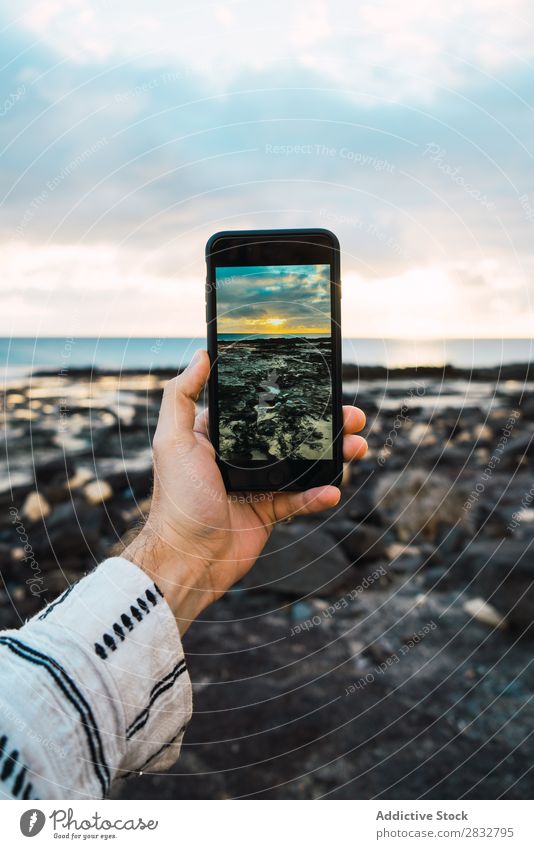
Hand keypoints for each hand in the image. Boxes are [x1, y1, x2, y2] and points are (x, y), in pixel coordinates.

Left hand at [123, 349, 367, 634]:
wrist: (188, 559)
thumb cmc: (176, 499)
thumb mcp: (172, 440)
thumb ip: (181, 396)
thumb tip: (201, 355)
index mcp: (220, 435)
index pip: (261, 406)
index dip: (291, 395)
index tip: (318, 384)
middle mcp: (240, 456)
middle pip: (291, 432)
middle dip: (324, 423)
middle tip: (352, 415)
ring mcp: (257, 484)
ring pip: (303, 463)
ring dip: (333, 455)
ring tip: (356, 446)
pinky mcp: (269, 512)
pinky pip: (301, 499)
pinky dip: (319, 494)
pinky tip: (333, 490)